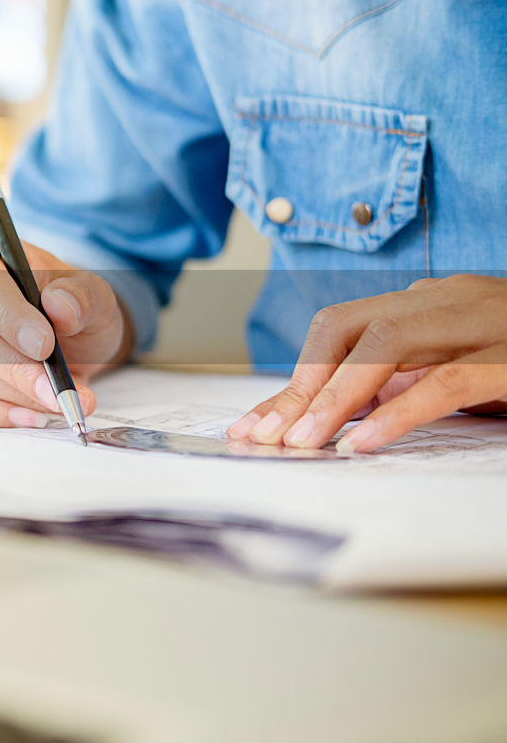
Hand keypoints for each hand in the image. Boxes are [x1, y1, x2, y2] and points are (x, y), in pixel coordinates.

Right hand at [0, 237, 133, 426]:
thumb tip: (60, 306)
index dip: (11, 318)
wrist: (73, 339)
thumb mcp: (93, 295)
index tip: (45, 346)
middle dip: (17, 370)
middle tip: (58, 392)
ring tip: (60, 404)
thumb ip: (82, 296)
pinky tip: (29, 418)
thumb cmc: (74, 309)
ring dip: (14, 396)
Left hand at [228, 274, 506, 452]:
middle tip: (265, 438)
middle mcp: (450, 300)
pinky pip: (446, 380)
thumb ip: (402, 381)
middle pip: (348, 329)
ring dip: (337, 396)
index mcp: (429, 301)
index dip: (294, 376)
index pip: (338, 327)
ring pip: (387, 343)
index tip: (258, 426)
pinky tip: (365, 442)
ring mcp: (486, 322)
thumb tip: (332, 416)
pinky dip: (399, 411)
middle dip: (301, 386)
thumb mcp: (458, 369)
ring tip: (303, 443)